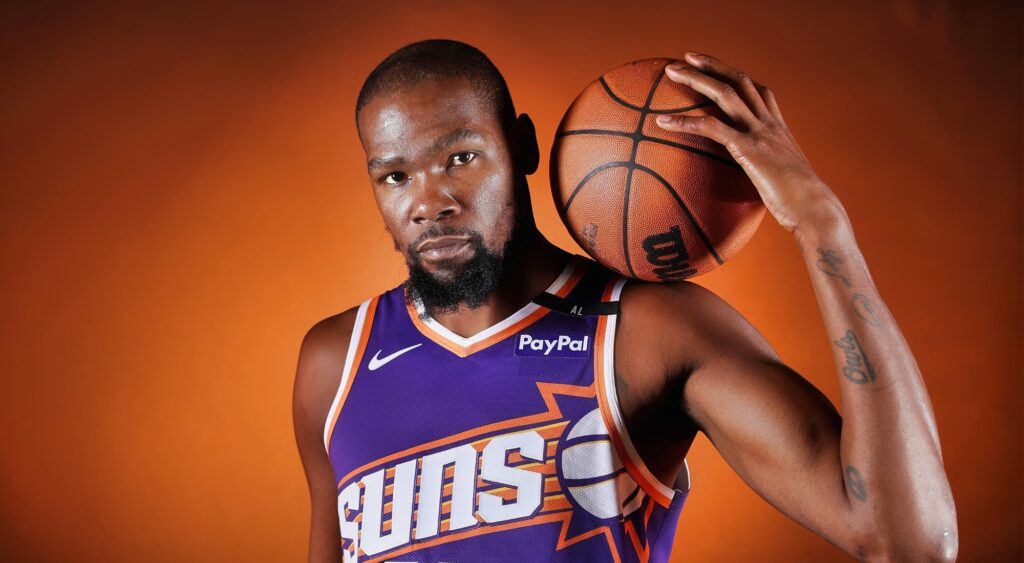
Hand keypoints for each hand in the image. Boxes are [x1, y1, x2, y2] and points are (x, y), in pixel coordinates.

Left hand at [655, 52, 844, 233]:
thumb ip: (766, 173)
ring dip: (696, 78)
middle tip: (686, 57)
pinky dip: (684, 122)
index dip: (735, 76)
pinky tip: (662, 122)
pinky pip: (710, 128)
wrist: (813, 208)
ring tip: (671, 71)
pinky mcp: (748, 148)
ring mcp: (759, 132)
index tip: (716, 68)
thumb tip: (754, 187)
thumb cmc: (800, 203)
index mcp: (778, 128)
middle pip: (739, 81)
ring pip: (724, 94)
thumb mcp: (782, 181)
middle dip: (712, 66)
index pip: (758, 91)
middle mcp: (769, 123)